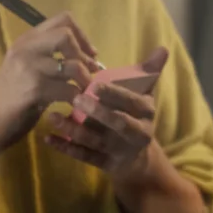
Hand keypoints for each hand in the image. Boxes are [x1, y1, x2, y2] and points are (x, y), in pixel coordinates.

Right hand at [0, 12, 98, 154]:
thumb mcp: (28, 67)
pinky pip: (68, 89)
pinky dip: (76, 97)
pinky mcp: (34, 89)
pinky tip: (73, 103)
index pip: (63, 19)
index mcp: (26, 40)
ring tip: (82, 89)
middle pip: (66, 35)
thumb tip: (89, 56)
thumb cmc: (12, 96)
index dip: (83, 35)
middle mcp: (26, 48)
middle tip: (89, 71)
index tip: (90, 53)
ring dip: (84, 79)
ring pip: (72, 65)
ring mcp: (29, 68)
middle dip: (83, 54)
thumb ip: (51, 56)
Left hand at [42, 45, 167, 179]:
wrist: (137, 156)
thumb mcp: (144, 93)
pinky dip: (66, 148)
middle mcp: (137, 132)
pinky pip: (84, 157)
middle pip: (118, 123)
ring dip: (74, 130)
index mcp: (145, 111)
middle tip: (75, 98)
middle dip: (97, 112)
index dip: (115, 94)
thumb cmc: (135, 114)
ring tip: (53, 116)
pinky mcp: (104, 164)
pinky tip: (48, 138)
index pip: (131, 101)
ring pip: (97, 141)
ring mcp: (119, 150)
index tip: (95, 85)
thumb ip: (149, 71)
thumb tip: (163, 47)